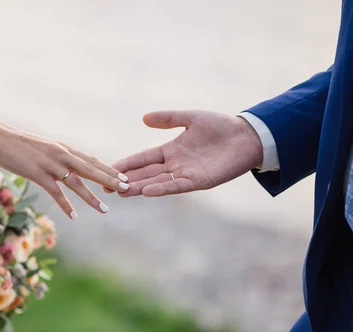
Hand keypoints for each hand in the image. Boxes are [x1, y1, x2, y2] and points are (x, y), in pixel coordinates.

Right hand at [0, 126, 129, 218]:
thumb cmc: (17, 143)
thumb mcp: (42, 147)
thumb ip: (55, 156)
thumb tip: (65, 164)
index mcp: (63, 148)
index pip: (91, 159)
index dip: (108, 168)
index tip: (123, 176)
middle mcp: (61, 154)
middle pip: (91, 169)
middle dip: (110, 180)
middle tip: (126, 188)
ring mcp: (50, 164)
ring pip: (77, 183)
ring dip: (91, 197)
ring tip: (105, 209)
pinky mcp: (38, 173)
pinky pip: (56, 192)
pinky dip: (66, 205)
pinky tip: (74, 216)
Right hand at [106, 110, 262, 196]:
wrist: (247, 136)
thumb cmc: (221, 126)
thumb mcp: (190, 118)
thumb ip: (168, 119)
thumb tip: (144, 118)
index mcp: (171, 150)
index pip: (143, 158)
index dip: (126, 164)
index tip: (108, 168)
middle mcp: (175, 165)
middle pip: (145, 173)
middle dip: (126, 180)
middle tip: (105, 187)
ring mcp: (185, 174)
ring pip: (156, 182)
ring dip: (138, 187)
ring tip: (121, 192)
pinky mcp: (198, 181)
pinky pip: (175, 186)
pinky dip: (161, 188)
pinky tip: (147, 191)